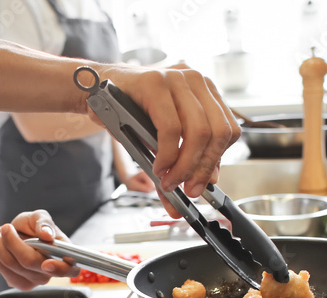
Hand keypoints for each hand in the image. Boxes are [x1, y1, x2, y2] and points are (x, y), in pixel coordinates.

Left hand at [0, 210, 78, 289]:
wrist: (11, 235)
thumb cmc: (29, 227)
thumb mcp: (37, 217)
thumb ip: (43, 222)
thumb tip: (47, 234)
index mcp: (64, 253)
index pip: (71, 269)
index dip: (60, 268)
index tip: (47, 263)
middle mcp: (53, 270)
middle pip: (31, 262)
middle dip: (12, 242)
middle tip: (6, 227)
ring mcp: (38, 280)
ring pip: (13, 265)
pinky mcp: (23, 285)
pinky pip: (5, 271)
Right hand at [93, 65, 238, 212]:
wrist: (97, 93)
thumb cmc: (131, 113)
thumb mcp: (163, 139)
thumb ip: (183, 160)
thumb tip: (196, 190)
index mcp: (206, 92)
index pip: (229, 130)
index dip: (217, 161)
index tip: (203, 183)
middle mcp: (196, 81)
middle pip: (218, 132)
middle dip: (203, 168)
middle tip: (188, 189)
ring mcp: (177, 79)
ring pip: (198, 131)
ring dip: (184, 166)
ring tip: (170, 180)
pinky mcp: (155, 83)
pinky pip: (171, 129)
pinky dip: (167, 155)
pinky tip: (159, 166)